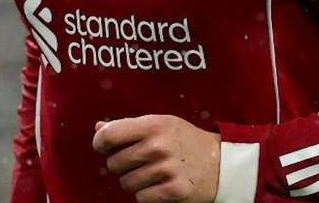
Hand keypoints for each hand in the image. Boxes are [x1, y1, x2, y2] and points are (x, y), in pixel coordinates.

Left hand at [92, 114, 220, 202]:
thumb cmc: (184, 140)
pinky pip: (141, 198)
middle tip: (139, 161)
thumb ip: (129, 126)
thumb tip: (98, 127)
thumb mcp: (160, 124)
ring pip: (126, 183)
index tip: (105, 147)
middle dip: (122, 165)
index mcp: (153, 125)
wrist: (220, 163)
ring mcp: (167, 170)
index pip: (109, 135)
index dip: (100, 143)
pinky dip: (147, 195)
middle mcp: (158, 146)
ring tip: (153, 173)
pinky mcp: (174, 191)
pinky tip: (160, 185)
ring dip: (135, 181)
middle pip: (114, 164)